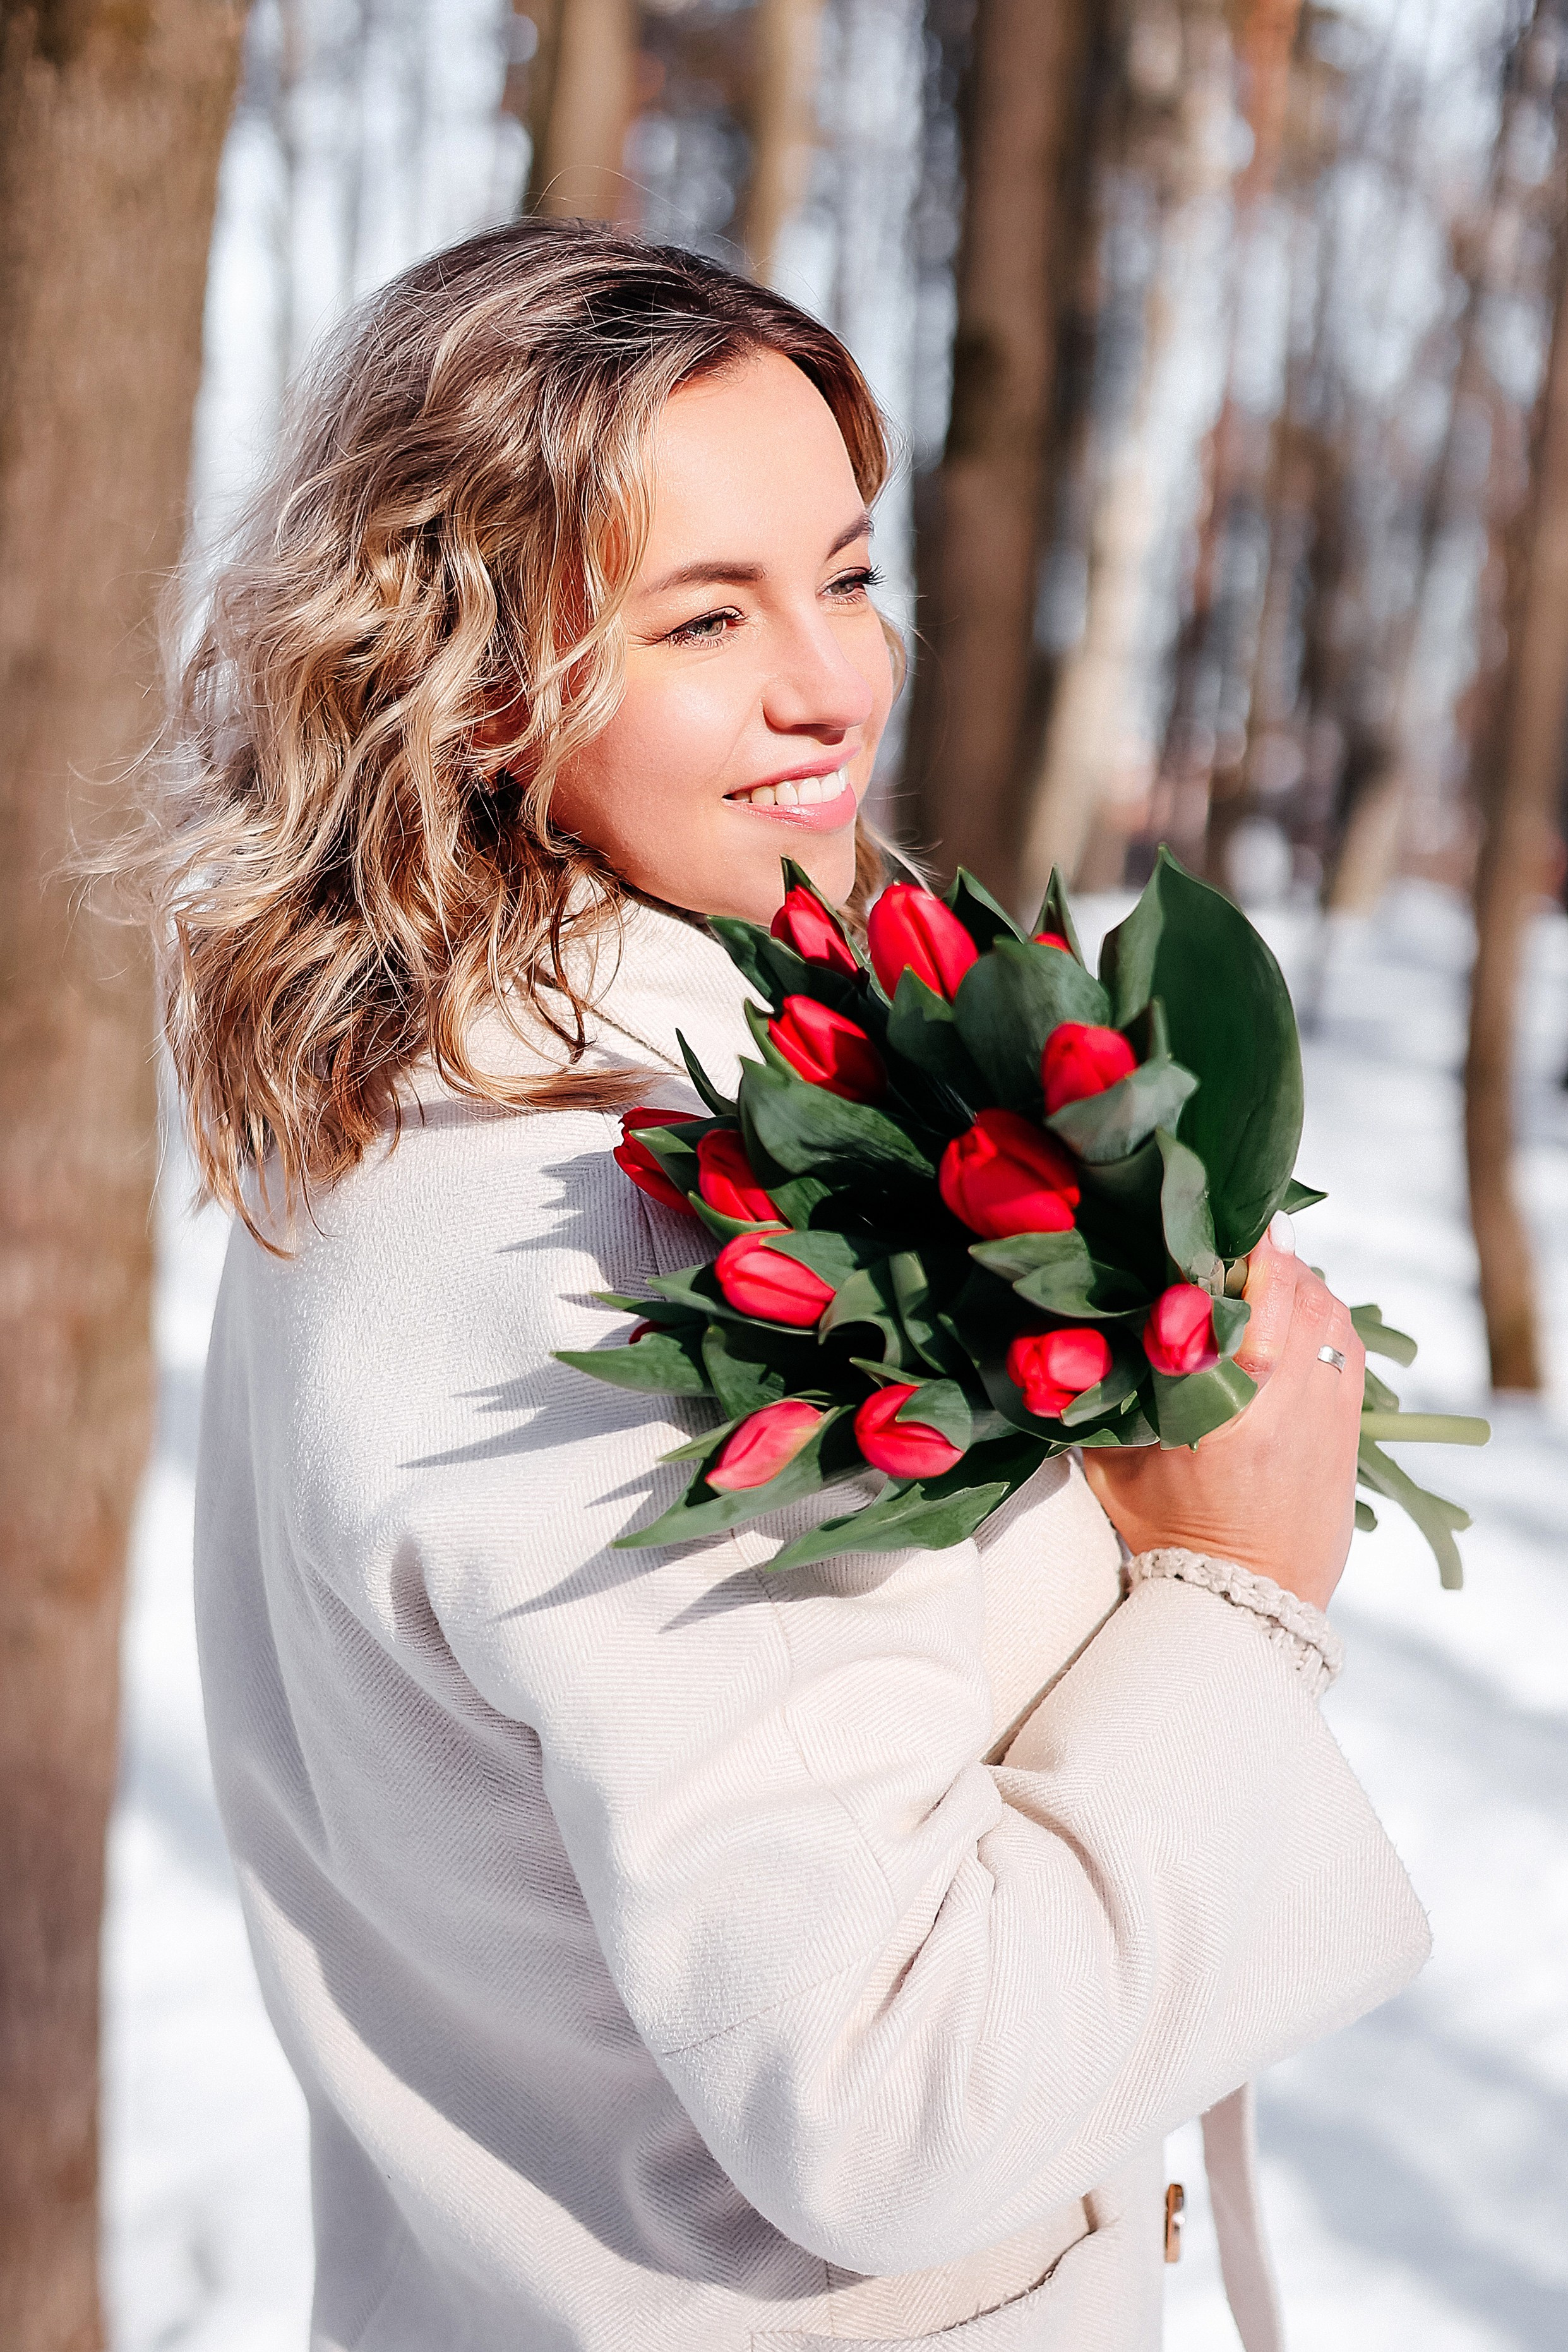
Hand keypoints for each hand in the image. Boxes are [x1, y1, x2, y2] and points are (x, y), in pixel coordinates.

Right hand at [1080, 1229, 1365, 1613]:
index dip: (1247, 1254)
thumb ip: (1103, 1396)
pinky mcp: (1348, 1429)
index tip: (1230, 1221)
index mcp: (1224, 1415)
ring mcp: (1326, 1417)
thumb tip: (1063, 1330)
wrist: (1244, 1598)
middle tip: (1248, 1232)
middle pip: (1297, 1298)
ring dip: (1305, 1281)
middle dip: (1276, 1255)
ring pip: (1331, 1316)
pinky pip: (1349, 1347)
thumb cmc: (1165, 1531)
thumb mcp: (1115, 1465)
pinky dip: (1328, 1315)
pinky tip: (1303, 1307)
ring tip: (1273, 1265)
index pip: (1249, 1307)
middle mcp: (1285, 1408)